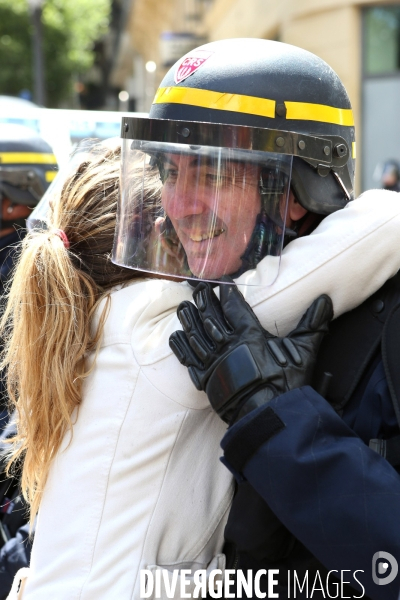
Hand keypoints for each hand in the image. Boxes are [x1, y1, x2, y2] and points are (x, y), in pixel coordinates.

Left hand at [169, 279, 332, 423]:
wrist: (269, 417)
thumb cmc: (286, 384)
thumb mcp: (303, 352)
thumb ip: (312, 324)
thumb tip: (325, 300)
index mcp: (249, 336)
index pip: (234, 307)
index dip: (227, 294)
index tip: (223, 284)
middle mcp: (227, 346)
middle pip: (210, 317)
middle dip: (204, 301)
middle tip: (199, 288)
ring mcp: (214, 363)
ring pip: (196, 335)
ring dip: (188, 319)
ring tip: (183, 306)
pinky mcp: (206, 381)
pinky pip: (188, 359)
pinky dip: (181, 347)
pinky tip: (175, 335)